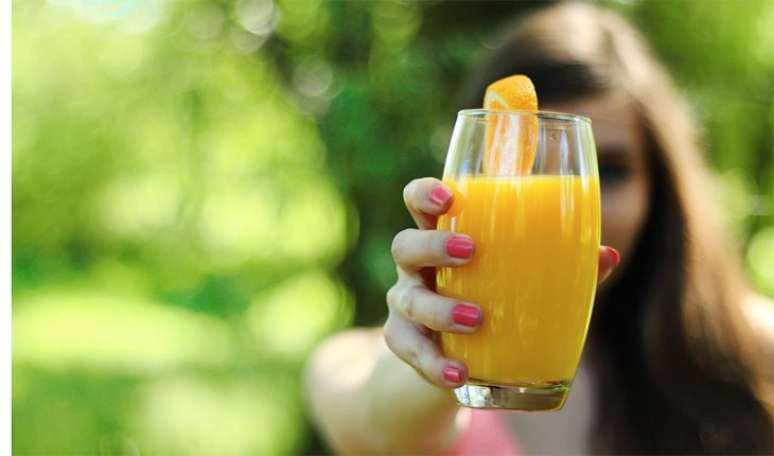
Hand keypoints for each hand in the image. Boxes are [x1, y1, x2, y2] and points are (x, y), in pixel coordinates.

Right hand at [385, 177, 619, 388]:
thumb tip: (607, 255)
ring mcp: (407, 305)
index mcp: (443, 238)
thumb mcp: (521, 282)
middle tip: (469, 251)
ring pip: (408, 300)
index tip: (449, 197)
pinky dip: (434, 364)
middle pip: (406, 244)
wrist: (461, 360)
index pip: (420, 202)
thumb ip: (560, 268)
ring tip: (475, 319)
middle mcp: (418, 268)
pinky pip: (411, 351)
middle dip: (432, 245)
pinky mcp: (405, 343)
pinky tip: (458, 373)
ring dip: (440, 309)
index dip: (425, 194)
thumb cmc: (495, 302)